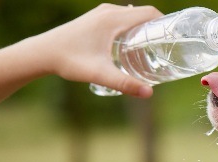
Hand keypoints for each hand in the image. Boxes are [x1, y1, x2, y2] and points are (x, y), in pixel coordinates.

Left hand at [37, 4, 162, 97]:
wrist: (41, 53)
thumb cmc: (69, 60)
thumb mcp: (100, 74)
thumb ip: (125, 84)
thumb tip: (149, 94)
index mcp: (113, 19)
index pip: (149, 12)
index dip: (166, 22)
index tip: (176, 38)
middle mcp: (108, 12)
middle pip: (142, 13)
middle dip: (157, 28)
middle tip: (168, 47)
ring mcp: (100, 14)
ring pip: (131, 15)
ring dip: (144, 28)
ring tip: (154, 48)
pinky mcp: (94, 19)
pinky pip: (121, 18)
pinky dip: (131, 27)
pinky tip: (132, 45)